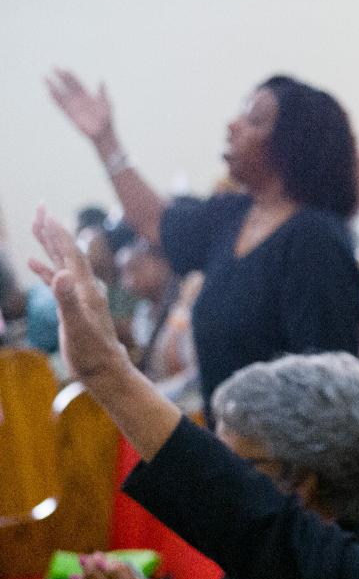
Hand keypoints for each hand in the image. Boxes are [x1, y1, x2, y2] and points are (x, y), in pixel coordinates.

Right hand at [28, 209, 131, 384]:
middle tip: (39, 208)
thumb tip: (61, 274)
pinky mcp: (71, 306)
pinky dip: (44, 269)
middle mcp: (83, 287)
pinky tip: (33, 262)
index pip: (70, 253)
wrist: (105, 370)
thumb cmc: (92, 352)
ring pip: (60, 262)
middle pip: (66, 251)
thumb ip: (68, 300)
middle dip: (52, 229)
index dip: (57, 232)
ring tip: (35, 226)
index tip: (45, 212)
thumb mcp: (76, 326)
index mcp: (84, 287)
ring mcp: (78, 295)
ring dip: (48, 244)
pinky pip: (55, 281)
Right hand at [44, 68, 116, 150]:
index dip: (71, 76)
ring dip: (54, 86)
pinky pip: (60, 105)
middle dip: (61, 77)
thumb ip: (102, 91)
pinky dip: (55, 99)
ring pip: (61, 94)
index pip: (77, 83)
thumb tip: (101, 79)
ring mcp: (73, 106)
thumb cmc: (106, 119)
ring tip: (46, 78)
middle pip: (68, 86)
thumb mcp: (106, 103)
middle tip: (54, 68)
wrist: (102, 132)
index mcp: (88, 96)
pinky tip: (49, 92)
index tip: (65, 68)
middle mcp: (79, 100)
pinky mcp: (69, 114)